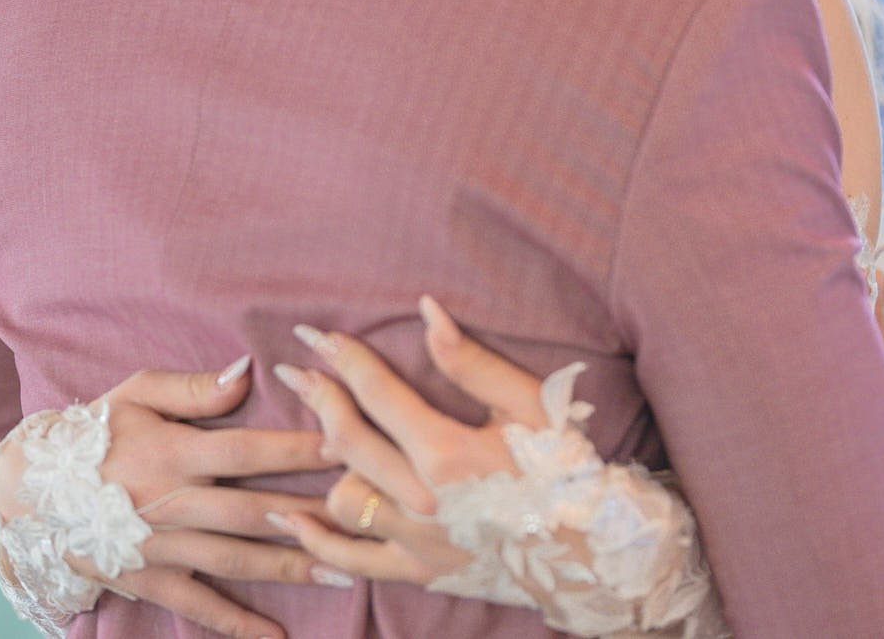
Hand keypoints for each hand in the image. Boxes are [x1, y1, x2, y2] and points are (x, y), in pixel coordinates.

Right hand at [0, 362, 342, 638]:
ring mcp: (162, 548)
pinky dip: (237, 624)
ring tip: (346, 568)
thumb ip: (192, 388)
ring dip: (293, 565)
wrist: (32, 492)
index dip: (298, 449)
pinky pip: (200, 606)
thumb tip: (247, 371)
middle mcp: (172, 503)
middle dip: (313, 512)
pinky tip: (277, 636)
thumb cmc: (92, 433)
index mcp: (172, 452)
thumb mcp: (134, 394)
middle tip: (367, 515)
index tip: (348, 444)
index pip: (247, 450)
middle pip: (254, 509)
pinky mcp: (150, 581)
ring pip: (237, 559)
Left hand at [267, 305, 725, 636]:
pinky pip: (352, 561)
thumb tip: (427, 311)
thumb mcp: (528, 407)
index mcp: (447, 453)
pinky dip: (316, 540)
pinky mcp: (420, 572)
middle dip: (319, 396)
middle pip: (348, 439)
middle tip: (296, 369)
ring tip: (317, 435)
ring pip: (343, 497)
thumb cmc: (565, 470)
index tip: (315, 335)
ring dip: (328, 464)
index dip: (343, 358)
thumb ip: (472, 361)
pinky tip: (289, 518)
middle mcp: (423, 501)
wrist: (594, 551)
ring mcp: (418, 542)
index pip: (377, 393)